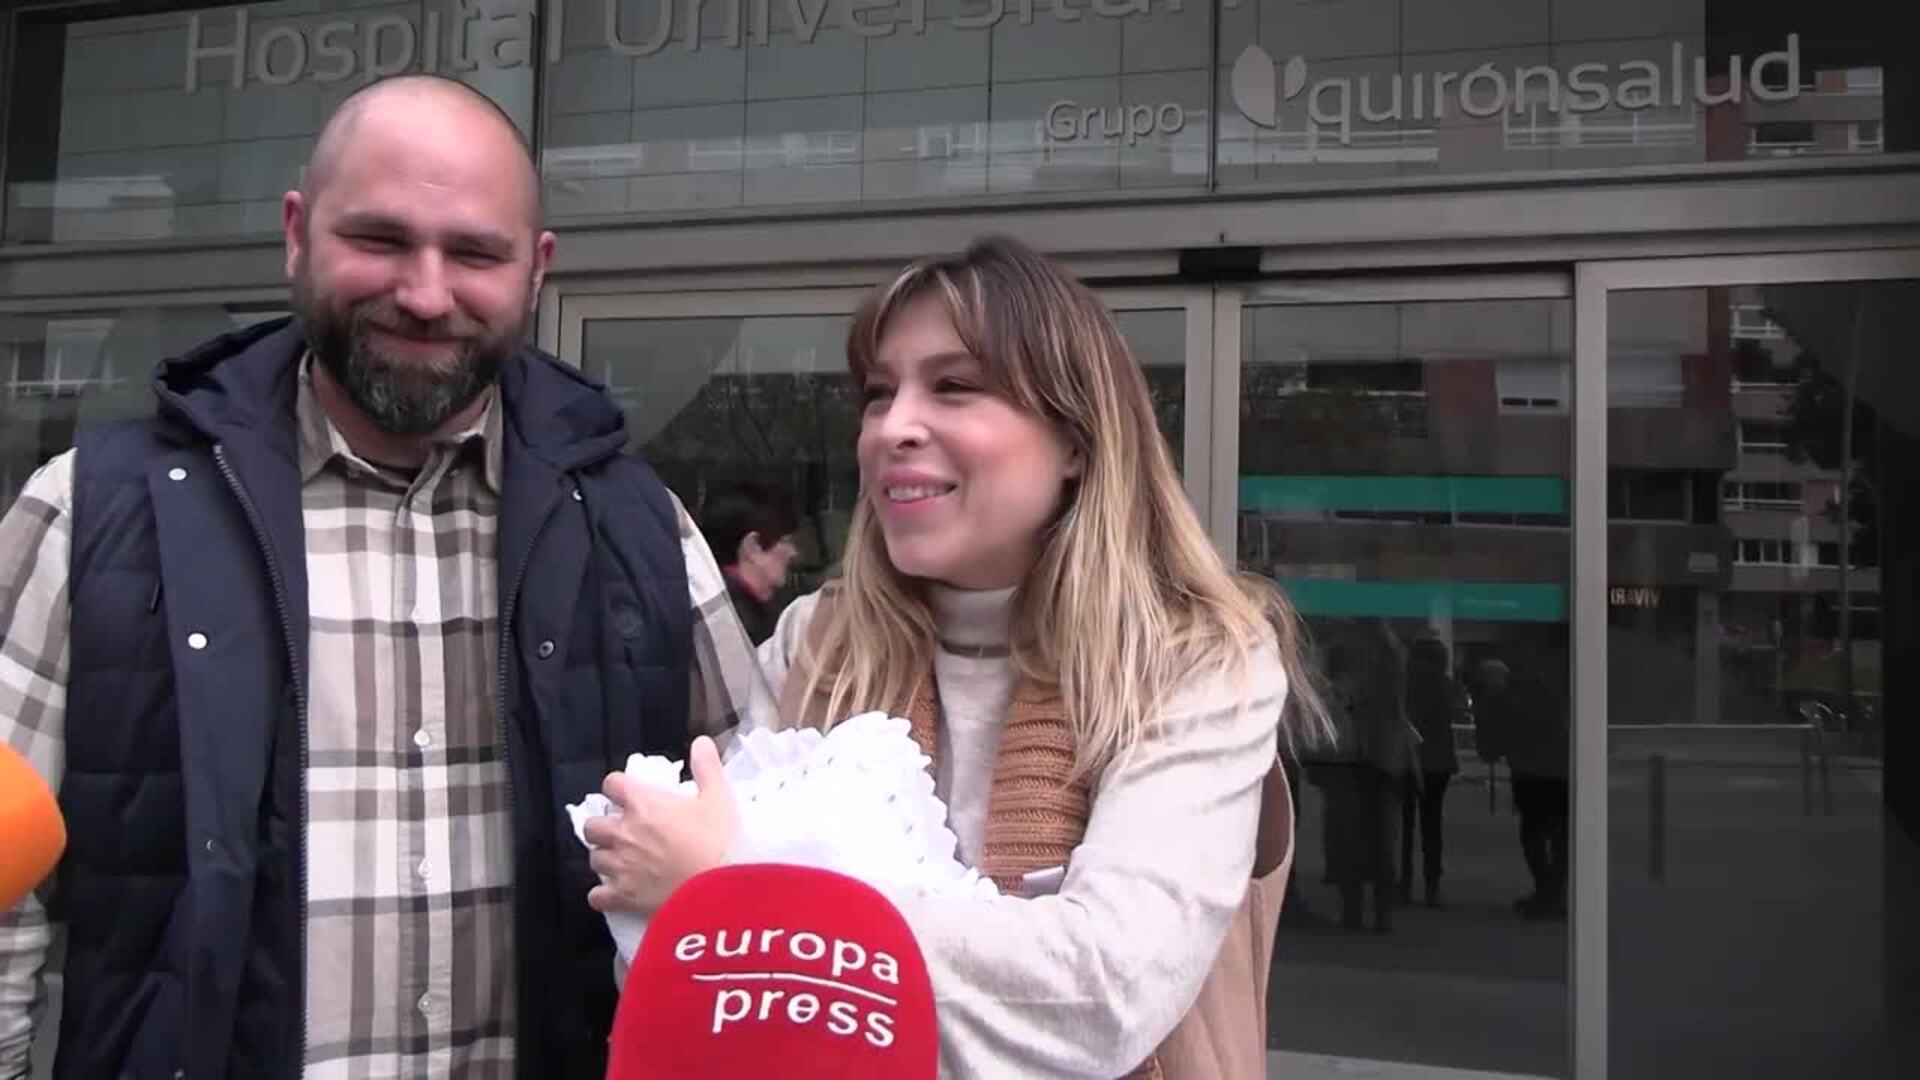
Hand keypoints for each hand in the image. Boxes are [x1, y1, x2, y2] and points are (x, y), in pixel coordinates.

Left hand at [583, 736, 738, 914]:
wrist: (720, 889)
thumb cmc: (720, 840)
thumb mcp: (719, 798)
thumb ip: (707, 767)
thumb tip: (701, 742)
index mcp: (643, 804)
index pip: (611, 784)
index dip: (617, 787)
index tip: (628, 794)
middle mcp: (623, 833)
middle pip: (592, 825)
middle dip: (603, 826)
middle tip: (622, 831)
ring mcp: (619, 866)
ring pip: (594, 858)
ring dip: (605, 857)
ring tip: (621, 861)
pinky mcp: (622, 897)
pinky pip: (597, 896)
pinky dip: (602, 894)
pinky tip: (615, 893)